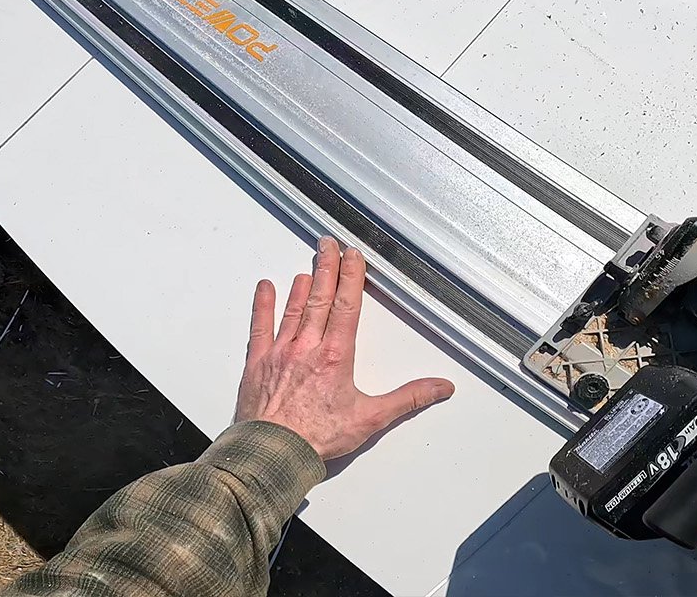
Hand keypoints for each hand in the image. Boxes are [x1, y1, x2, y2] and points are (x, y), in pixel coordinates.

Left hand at [235, 237, 454, 459]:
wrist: (273, 452)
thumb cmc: (318, 437)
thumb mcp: (370, 419)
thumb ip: (407, 399)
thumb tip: (439, 387)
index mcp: (336, 355)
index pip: (346, 305)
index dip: (351, 276)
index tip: (352, 255)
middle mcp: (307, 347)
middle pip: (319, 297)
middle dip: (326, 268)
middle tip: (328, 244)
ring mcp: (280, 352)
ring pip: (294, 309)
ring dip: (302, 285)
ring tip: (309, 266)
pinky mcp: (258, 363)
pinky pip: (260, 327)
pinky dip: (263, 305)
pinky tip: (265, 287)